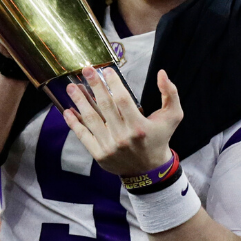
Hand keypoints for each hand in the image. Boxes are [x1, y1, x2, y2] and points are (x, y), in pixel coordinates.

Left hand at [63, 67, 181, 175]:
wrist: (149, 170)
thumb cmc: (160, 138)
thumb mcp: (173, 116)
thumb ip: (170, 93)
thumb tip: (162, 73)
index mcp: (139, 126)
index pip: (123, 100)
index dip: (113, 83)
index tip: (105, 70)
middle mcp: (123, 137)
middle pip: (105, 106)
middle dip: (94, 86)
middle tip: (85, 70)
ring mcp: (109, 147)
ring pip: (91, 119)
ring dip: (79, 101)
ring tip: (71, 87)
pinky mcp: (99, 155)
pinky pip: (83, 136)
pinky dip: (74, 123)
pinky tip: (67, 111)